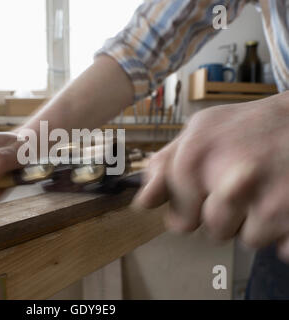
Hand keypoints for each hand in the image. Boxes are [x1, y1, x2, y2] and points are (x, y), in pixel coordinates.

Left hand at [133, 91, 288, 261]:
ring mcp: (270, 202)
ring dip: (256, 221)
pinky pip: (282, 247)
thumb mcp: (198, 131)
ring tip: (266, 186)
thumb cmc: (246, 125)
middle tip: (241, 184)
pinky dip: (285, 229)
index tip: (207, 192)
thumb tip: (143, 203)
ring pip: (249, 240)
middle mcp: (231, 181)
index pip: (181, 222)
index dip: (194, 209)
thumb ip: (163, 165)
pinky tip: (286, 197)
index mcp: (195, 159)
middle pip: (214, 232)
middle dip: (225, 215)